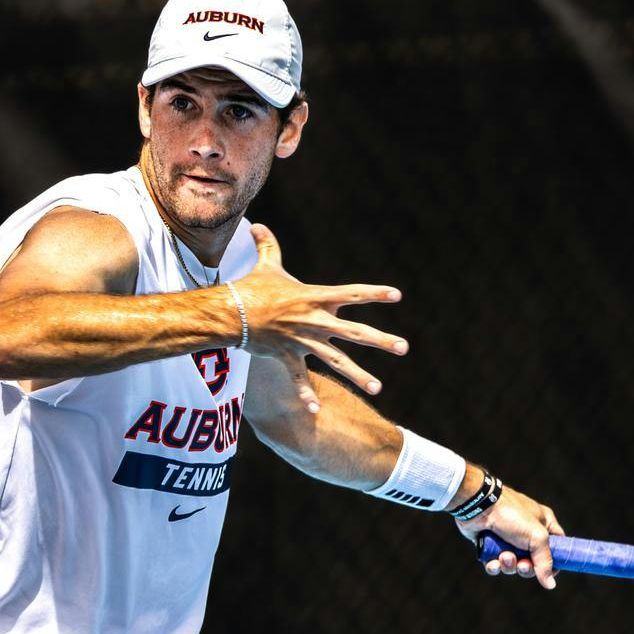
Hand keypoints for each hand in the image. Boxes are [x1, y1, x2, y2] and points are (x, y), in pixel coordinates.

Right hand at [233, 223, 405, 414]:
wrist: (229, 313)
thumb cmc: (250, 288)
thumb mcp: (265, 265)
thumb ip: (268, 246)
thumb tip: (257, 225)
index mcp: (316, 298)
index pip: (352, 293)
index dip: (375, 293)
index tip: (397, 296)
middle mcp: (316, 321)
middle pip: (355, 333)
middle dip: (381, 340)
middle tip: (404, 347)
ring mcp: (303, 342)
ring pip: (337, 362)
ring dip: (358, 375)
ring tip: (377, 389)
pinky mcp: (287, 357)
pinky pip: (299, 379)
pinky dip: (305, 394)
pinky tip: (316, 409)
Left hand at [459, 486, 564, 590]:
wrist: (479, 507)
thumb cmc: (512, 516)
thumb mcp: (537, 537)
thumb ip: (545, 562)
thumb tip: (550, 585)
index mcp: (544, 524)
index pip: (557, 547)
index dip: (555, 562)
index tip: (550, 574)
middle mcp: (527, 532)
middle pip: (534, 561)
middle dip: (527, 567)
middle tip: (522, 565)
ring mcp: (508, 539)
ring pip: (513, 564)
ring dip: (509, 565)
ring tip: (503, 557)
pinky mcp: (490, 545)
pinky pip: (496, 564)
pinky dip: (494, 566)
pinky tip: (492, 562)